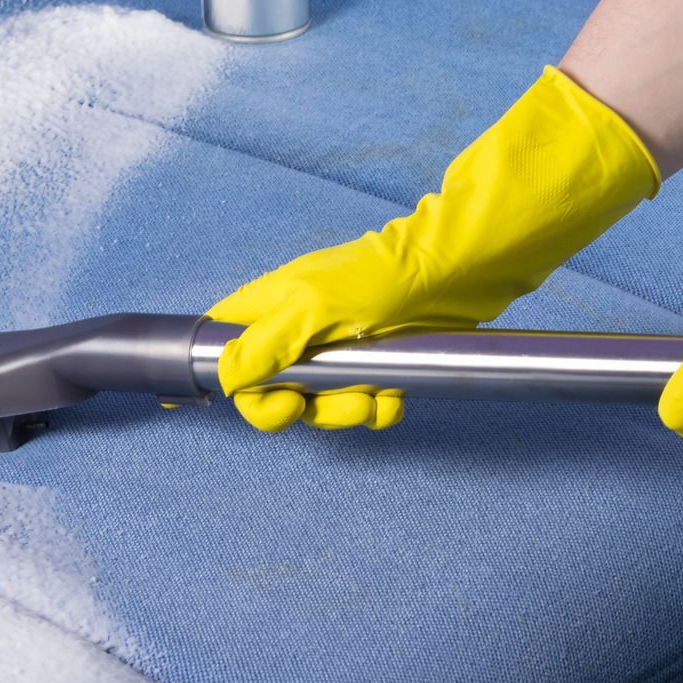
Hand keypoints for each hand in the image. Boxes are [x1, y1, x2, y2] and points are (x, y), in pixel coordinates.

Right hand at [209, 67, 659, 431]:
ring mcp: (338, 347)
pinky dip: (378, 408)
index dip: (236, 383)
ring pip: (321, 402)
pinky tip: (396, 397)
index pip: (226, 349)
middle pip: (274, 389)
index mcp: (270, 308)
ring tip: (374, 399)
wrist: (457, 271)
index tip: (264, 399)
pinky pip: (363, 402)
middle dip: (301, 407)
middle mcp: (297, 329)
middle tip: (322, 405)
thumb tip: (226, 378)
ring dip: (344, 411)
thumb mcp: (312, 309)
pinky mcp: (376, 361)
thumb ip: (263, 346)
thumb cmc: (381, 277)